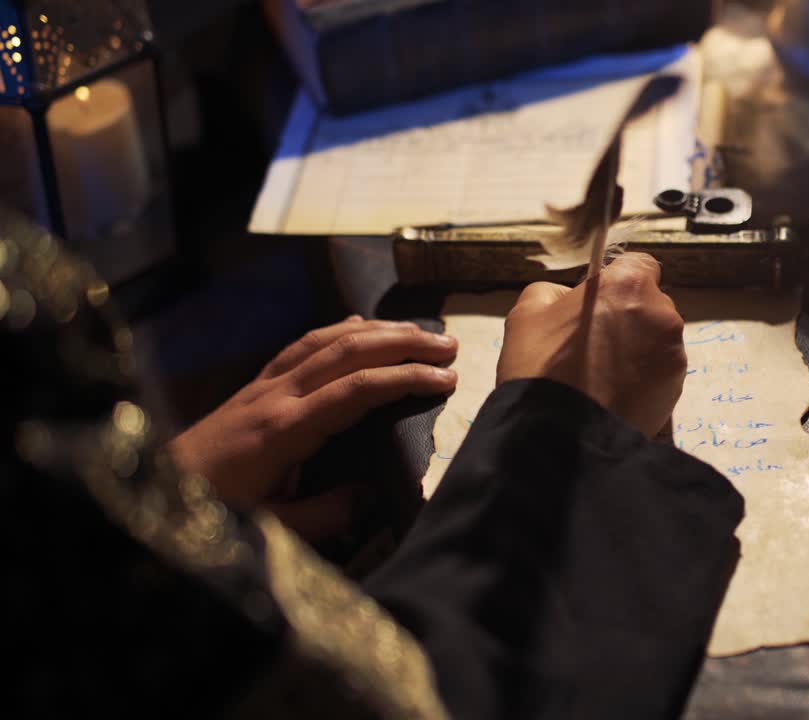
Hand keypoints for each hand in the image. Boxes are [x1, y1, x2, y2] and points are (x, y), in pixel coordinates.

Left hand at [168, 316, 457, 538]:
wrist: (152, 489)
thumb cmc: (213, 515)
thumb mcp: (272, 532)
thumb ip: (326, 515)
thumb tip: (372, 494)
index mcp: (284, 430)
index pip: (356, 391)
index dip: (405, 380)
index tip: (447, 381)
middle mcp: (275, 395)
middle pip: (347, 351)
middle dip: (403, 344)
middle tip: (450, 347)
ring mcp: (263, 384)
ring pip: (327, 339)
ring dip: (377, 330)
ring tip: (420, 332)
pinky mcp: (254, 384)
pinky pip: (302, 344)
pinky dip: (339, 329)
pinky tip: (361, 325)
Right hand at [497, 253, 685, 436]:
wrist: (559, 436)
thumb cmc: (541, 370)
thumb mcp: (527, 313)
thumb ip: (554, 291)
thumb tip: (569, 297)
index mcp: (628, 284)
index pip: (638, 265)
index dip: (618, 282)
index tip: (601, 302)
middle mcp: (661, 313)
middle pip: (650, 304)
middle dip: (628, 317)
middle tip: (594, 344)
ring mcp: (673, 353)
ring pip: (657, 340)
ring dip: (637, 350)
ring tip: (603, 374)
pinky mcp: (676, 388)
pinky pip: (660, 373)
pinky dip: (644, 379)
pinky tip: (615, 393)